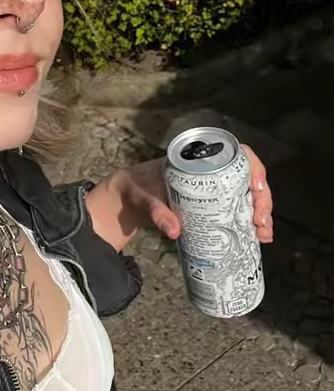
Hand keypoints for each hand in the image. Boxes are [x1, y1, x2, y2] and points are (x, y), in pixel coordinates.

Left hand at [113, 145, 273, 242]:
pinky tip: (258, 237)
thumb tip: (174, 230)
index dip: (253, 166)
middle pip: (246, 178)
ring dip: (260, 214)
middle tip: (261, 224)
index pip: (233, 153)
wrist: (126, 199)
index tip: (257, 187)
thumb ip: (155, 211)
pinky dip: (248, 222)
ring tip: (263, 235)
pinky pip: (235, 209)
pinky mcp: (209, 204)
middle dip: (261, 199)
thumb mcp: (143, 198)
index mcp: (195, 159)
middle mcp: (208, 171)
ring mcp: (211, 188)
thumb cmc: (135, 189)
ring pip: (246, 195)